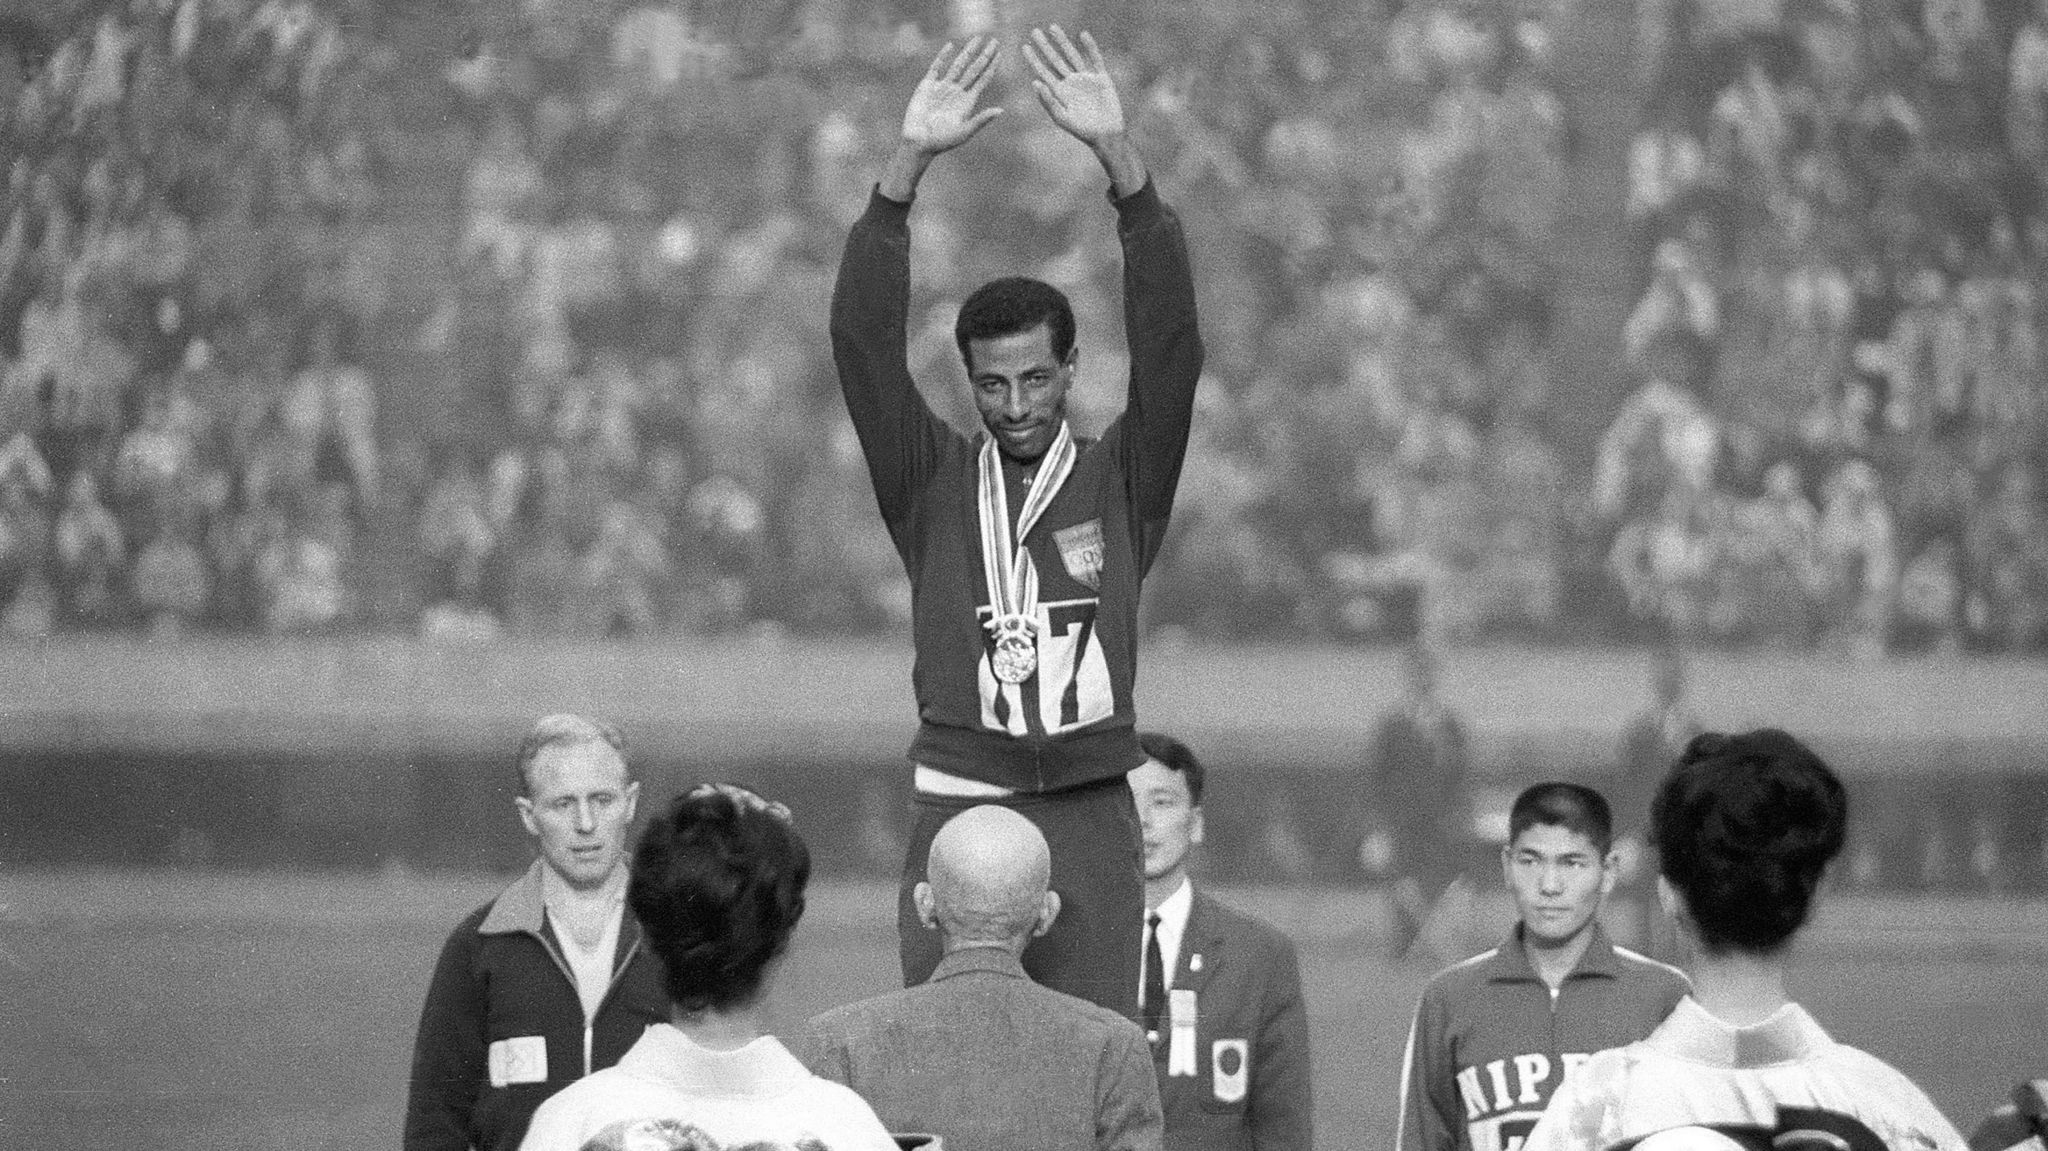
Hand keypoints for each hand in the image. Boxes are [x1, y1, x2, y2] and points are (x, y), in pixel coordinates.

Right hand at [900, 37, 1002, 155]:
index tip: (1000, 52)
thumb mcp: (964, 132)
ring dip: (968, 52)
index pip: (983, 79)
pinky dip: (943, 57)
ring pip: (958, 65)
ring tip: (977, 39)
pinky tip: (950, 46)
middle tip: (994, 40)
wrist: (918, 143)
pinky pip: (936, 67)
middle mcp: (957, 92)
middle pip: (974, 69)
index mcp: (967, 102)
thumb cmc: (942, 142)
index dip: (992, 66)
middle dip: (984, 55)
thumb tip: (1001, 111)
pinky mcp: (927, 86)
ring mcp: (942, 88)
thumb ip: (981, 120)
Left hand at [1023, 26, 1123, 144]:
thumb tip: (1034, 82)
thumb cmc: (1082, 130)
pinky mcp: (1101, 78)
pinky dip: (1090, 47)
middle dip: (1045, 47)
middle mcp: (1071, 83)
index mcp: (1059, 92)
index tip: (1024, 47)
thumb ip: (1048, 101)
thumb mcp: (1061, 117)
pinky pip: (1094, 59)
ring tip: (1053, 28)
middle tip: (1034, 32)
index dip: (1034, 60)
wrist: (1106, 135)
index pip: (1043, 72)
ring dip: (1062, 42)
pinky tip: (1083, 35)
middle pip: (1055, 60)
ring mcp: (1086, 79)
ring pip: (1072, 56)